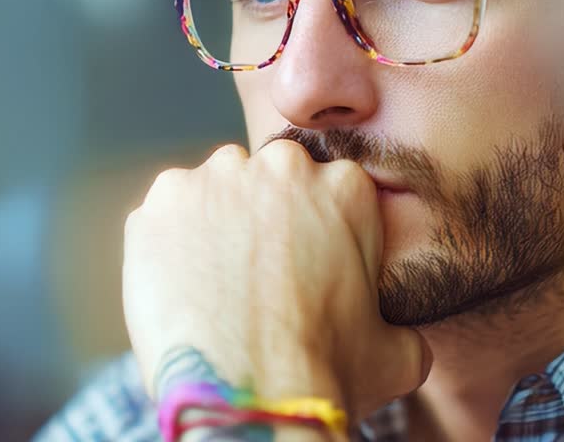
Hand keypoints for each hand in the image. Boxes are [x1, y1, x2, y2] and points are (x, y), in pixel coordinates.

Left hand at [122, 140, 431, 424]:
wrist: (249, 398)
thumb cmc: (325, 375)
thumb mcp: (395, 353)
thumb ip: (400, 326)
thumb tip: (402, 339)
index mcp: (345, 187)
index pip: (322, 188)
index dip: (310, 230)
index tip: (301, 266)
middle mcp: (281, 165)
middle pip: (267, 179)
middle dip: (261, 217)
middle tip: (256, 277)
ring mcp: (215, 178)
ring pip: (214, 190)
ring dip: (214, 224)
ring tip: (216, 285)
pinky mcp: (161, 201)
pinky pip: (165, 214)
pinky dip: (168, 244)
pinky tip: (182, 288)